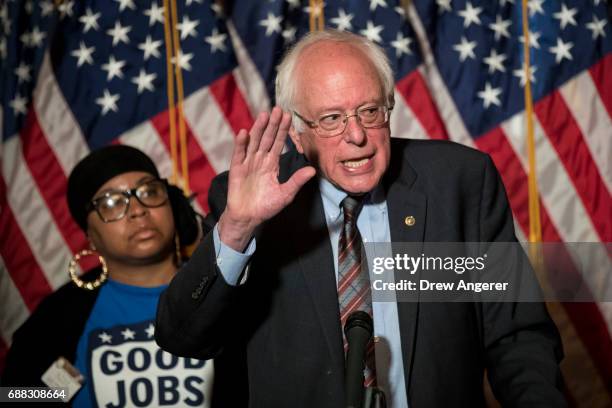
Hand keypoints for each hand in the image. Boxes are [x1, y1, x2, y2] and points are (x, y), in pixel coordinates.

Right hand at [218, 107, 315, 250]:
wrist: (248, 217)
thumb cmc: (266, 207)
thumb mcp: (285, 194)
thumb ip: (297, 181)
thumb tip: (312, 170)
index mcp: (271, 164)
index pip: (278, 143)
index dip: (283, 130)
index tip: (288, 116)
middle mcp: (260, 160)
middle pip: (267, 138)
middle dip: (272, 124)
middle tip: (278, 109)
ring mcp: (248, 163)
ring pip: (254, 142)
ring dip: (258, 129)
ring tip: (264, 115)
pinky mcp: (236, 169)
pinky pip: (239, 154)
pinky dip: (241, 144)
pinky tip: (244, 133)